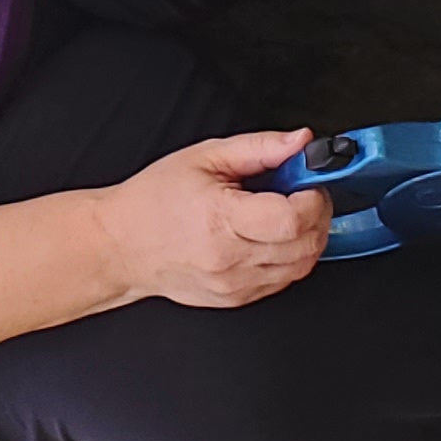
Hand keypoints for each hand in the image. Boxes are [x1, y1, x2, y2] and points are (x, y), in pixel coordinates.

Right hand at [100, 131, 332, 309]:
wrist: (122, 244)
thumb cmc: (154, 201)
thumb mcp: (205, 157)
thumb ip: (259, 147)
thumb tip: (299, 142)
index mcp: (221, 220)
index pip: (293, 219)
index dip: (314, 198)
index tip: (309, 183)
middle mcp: (230, 259)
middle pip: (306, 245)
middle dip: (318, 215)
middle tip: (302, 193)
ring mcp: (235, 284)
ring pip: (301, 267)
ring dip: (308, 238)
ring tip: (287, 214)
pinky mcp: (237, 298)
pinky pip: (283, 280)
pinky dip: (290, 257)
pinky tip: (271, 237)